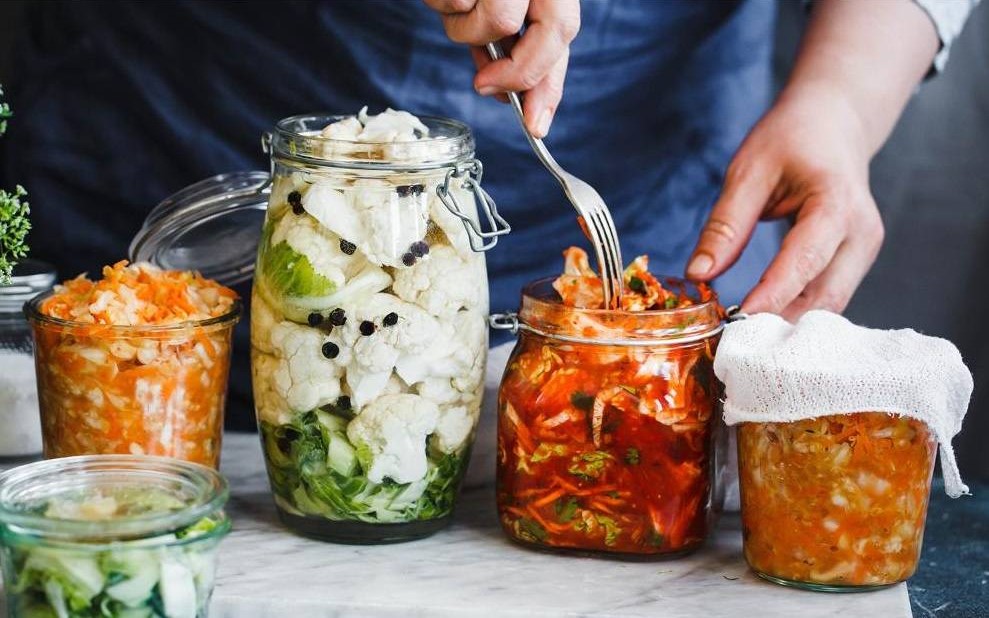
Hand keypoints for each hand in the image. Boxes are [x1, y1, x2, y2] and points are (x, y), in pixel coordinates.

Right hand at [423, 0, 579, 137]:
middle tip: (485, 86)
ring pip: (496, 22)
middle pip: (551, 34)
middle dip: (517, 72)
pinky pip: (456, 2)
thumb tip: (503, 90)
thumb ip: (506, 43)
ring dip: (464, 29)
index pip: (562, 36)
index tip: (536, 124)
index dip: (550, 85)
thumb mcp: (493, 1)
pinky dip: (441, 1)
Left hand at [685, 86, 884, 321]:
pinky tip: (762, 325)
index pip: (805, 259)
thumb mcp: (748, 169)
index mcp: (836, 203)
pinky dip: (796, 313)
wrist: (836, 121)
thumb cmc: (792, 138)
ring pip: (828, 306)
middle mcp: (861, 233)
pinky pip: (827, 298)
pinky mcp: (855, 262)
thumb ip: (726, 224)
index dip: (773, 294)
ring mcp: (863, 251)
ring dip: (788, 324)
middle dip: (780, 322)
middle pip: (824, 296)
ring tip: (743, 339)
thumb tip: (698, 274)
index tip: (738, 321)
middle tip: (733, 342)